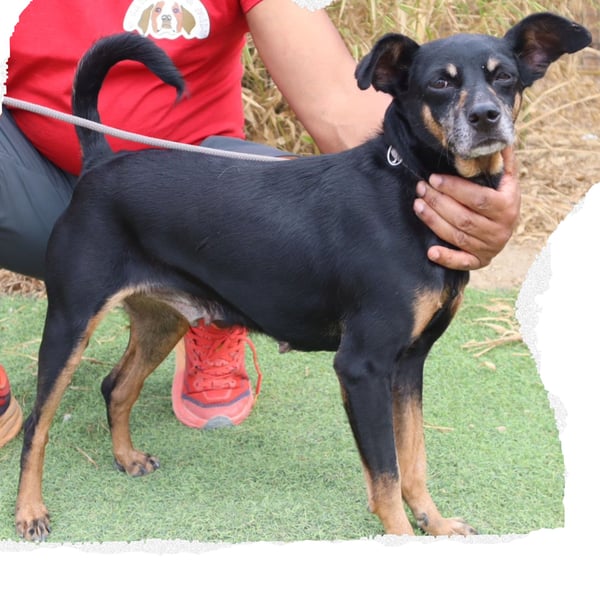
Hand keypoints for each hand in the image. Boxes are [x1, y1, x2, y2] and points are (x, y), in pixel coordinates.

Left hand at [413, 147, 520, 269]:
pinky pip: (462, 262)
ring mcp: (489, 248)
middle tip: (421, 188)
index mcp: (507, 207)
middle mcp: (499, 230)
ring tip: (418, 205)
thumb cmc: (503, 200)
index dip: (454, 189)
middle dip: (439, 202)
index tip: (434, 178)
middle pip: (464, 217)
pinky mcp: (479, 261)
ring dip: (434, 221)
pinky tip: (430, 251)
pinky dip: (446, 258)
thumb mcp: (507, 181)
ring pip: (457, 235)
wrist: (508, 229)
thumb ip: (504, 162)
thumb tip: (501, 139)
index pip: (477, 198)